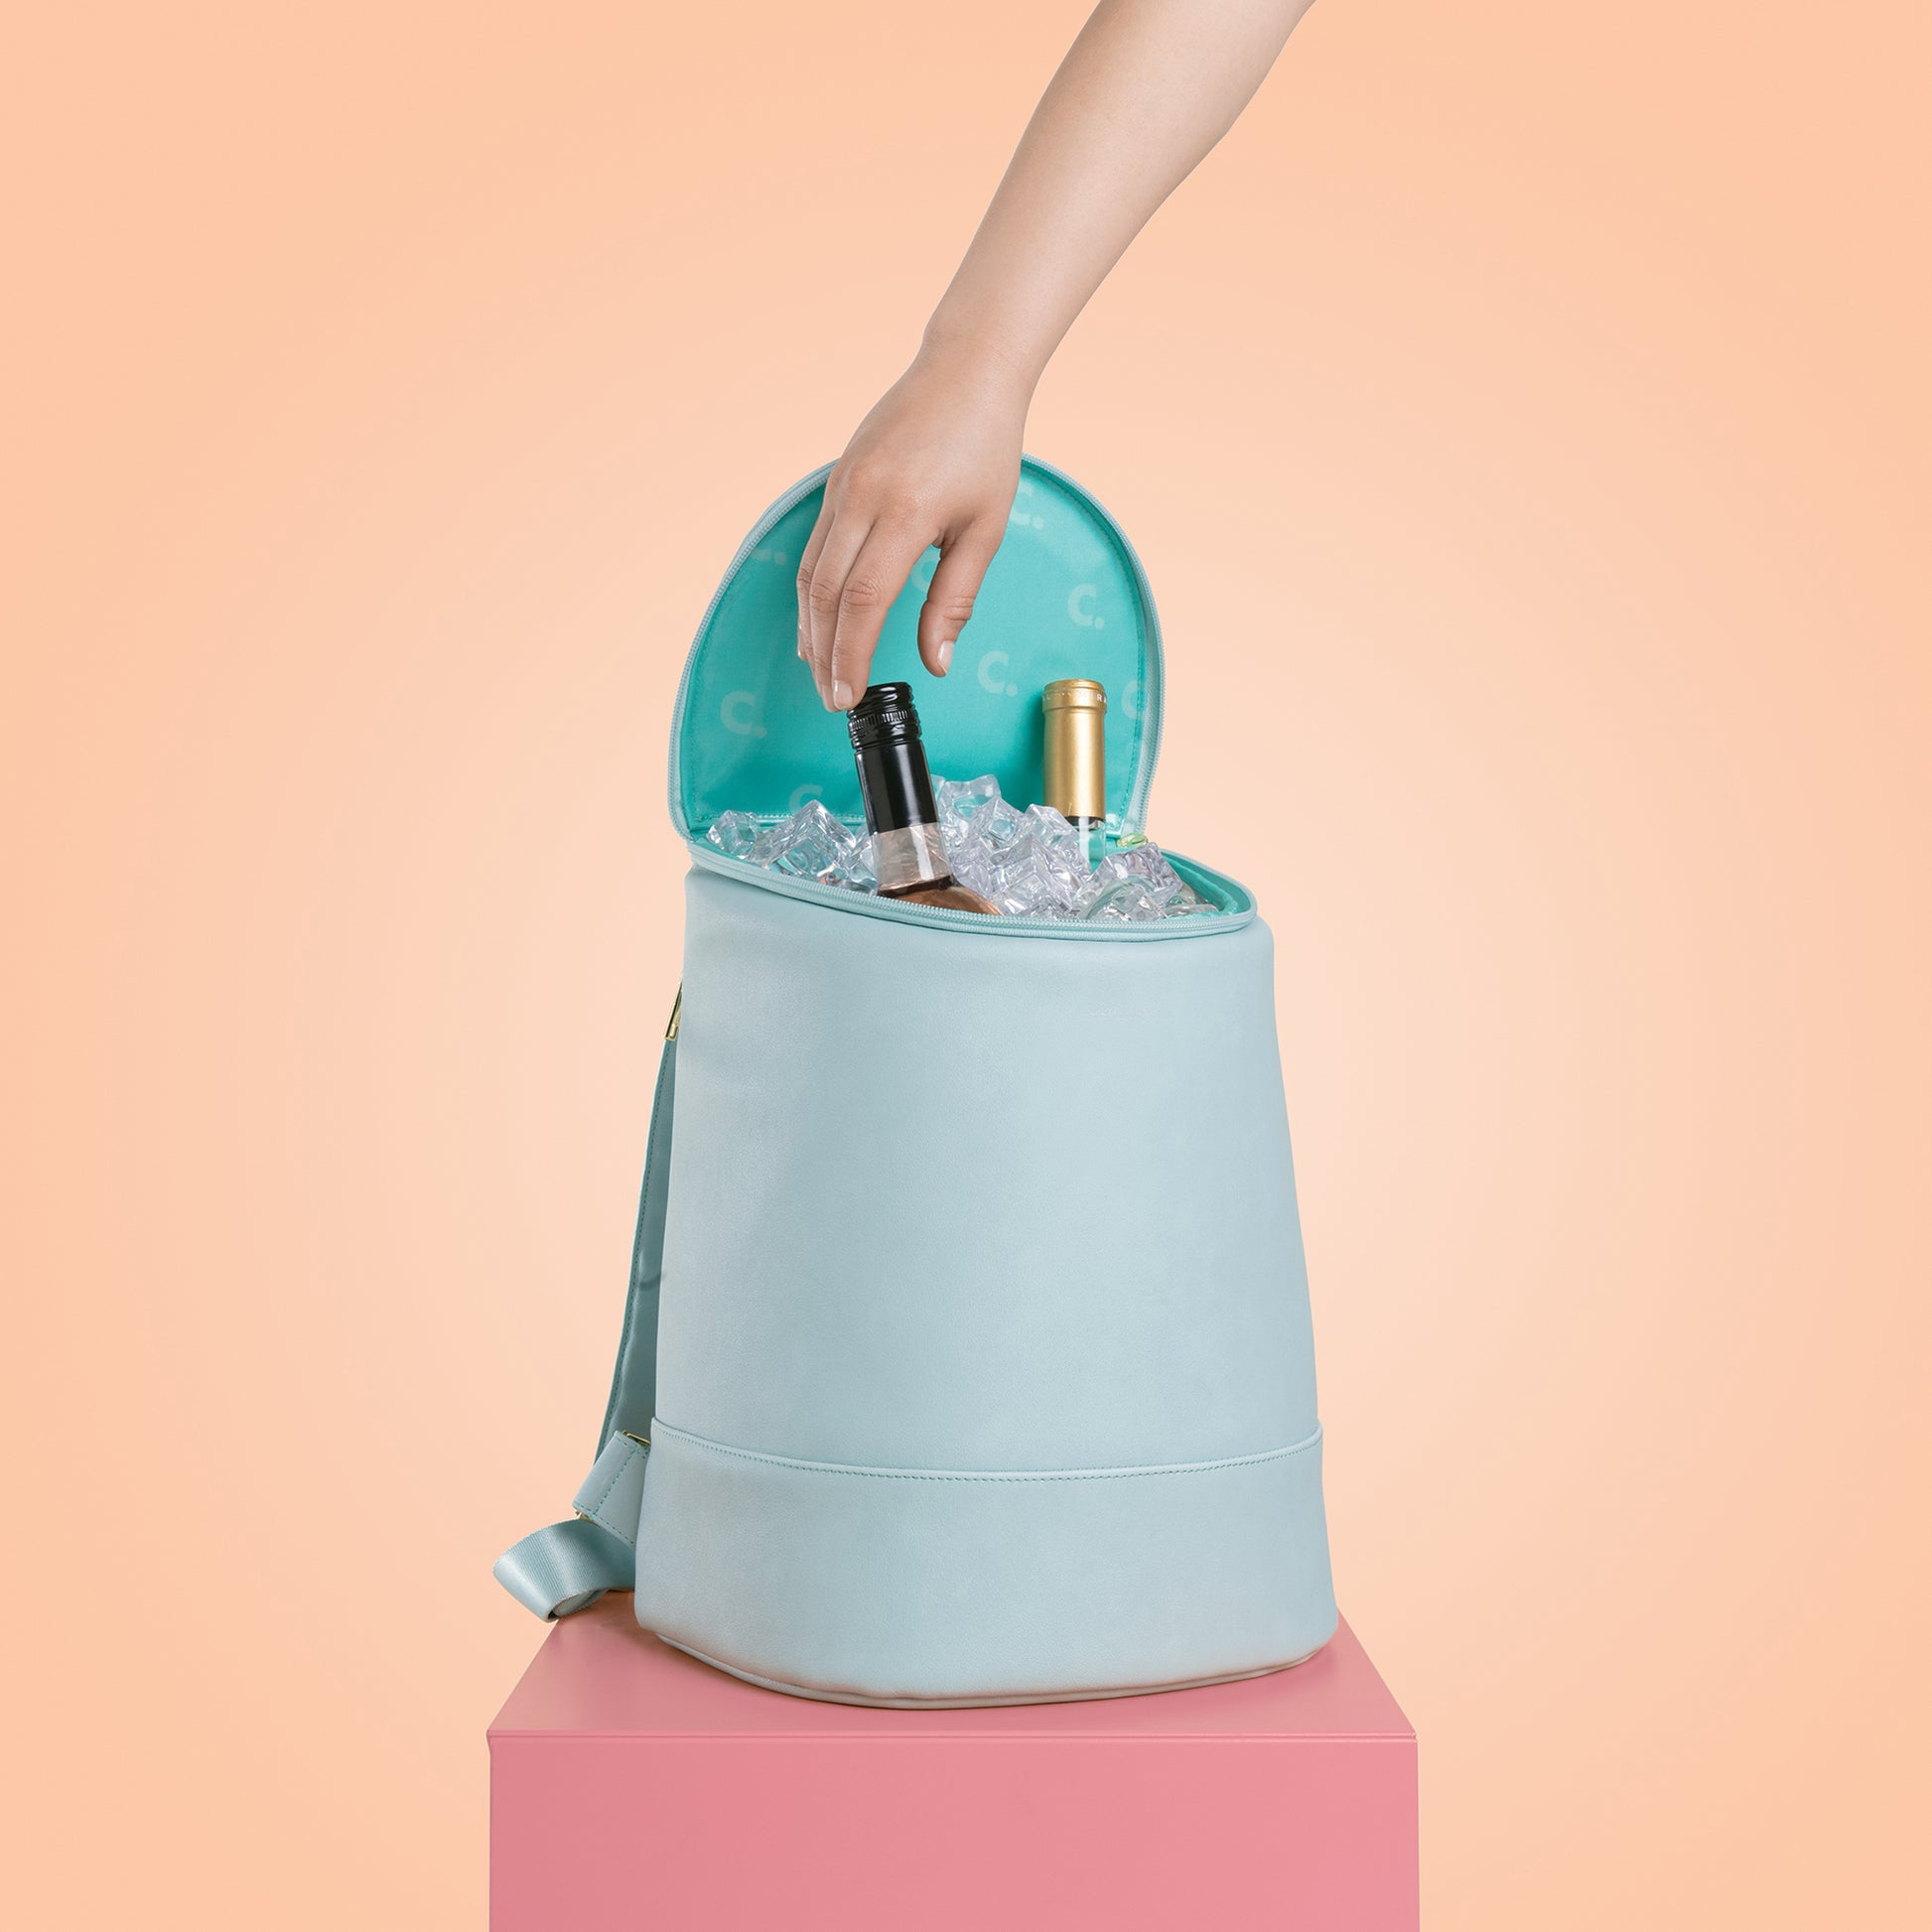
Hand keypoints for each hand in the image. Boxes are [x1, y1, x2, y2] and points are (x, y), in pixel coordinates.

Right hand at [796, 342, 1029, 710]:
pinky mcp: (836, 482)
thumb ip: (955, 600)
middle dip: (825, 654)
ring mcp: (843, 487)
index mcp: (906, 513)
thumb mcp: (985, 530)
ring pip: (809, 573)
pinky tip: (819, 622)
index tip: (850, 695)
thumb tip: (935, 662)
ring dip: (812, 629)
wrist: (964, 371)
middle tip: (834, 699)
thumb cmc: (985, 448)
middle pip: (825, 594)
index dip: (851, 655)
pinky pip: (814, 548)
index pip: (863, 601)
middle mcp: (863, 499)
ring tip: (822, 670)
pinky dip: (812, 594)